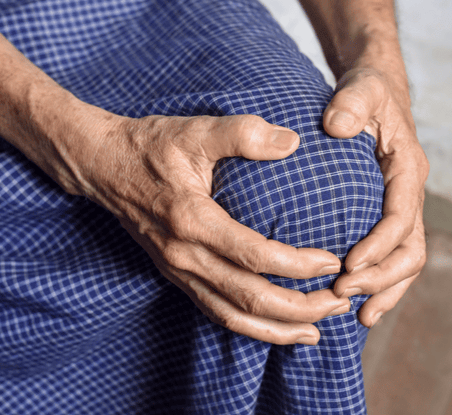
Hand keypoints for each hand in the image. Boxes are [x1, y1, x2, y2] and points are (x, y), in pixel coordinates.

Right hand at [78, 110, 350, 343]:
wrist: (104, 166)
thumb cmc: (152, 145)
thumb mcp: (196, 129)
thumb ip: (243, 134)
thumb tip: (293, 142)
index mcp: (192, 219)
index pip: (253, 256)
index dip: (296, 265)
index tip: (332, 262)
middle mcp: (184, 255)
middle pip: (248, 298)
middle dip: (299, 307)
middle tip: (339, 303)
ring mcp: (178, 271)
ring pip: (232, 316)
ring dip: (278, 329)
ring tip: (317, 330)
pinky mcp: (178, 276)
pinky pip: (216, 313)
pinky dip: (250, 328)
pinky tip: (276, 328)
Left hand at [322, 67, 428, 327]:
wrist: (375, 95)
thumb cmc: (367, 92)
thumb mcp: (361, 89)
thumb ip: (351, 103)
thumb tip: (337, 126)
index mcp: (407, 168)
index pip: (401, 215)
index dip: (379, 245)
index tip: (349, 265)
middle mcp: (409, 193)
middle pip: (410, 249)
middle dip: (382, 277)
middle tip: (343, 293)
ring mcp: (400, 207)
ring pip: (406, 260)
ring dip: (386, 290)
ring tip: (360, 316)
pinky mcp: (387, 214)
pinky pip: (393, 256)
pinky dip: (382, 283)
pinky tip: (361, 305)